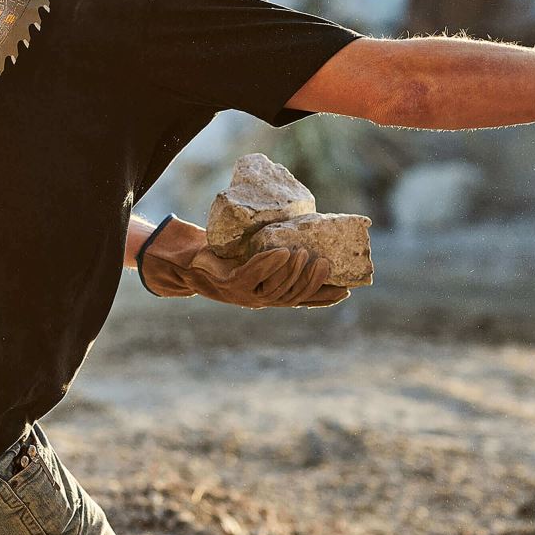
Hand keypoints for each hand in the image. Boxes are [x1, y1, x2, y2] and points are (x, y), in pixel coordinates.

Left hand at [139, 217, 350, 307]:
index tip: (346, 291)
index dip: (323, 298)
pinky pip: (253, 274)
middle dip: (311, 281)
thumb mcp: (253, 257)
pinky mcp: (229, 284)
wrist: (188, 262)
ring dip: (292, 270)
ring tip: (304, 253)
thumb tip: (302, 235)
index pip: (301, 300)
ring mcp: (243, 295)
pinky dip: (269, 263)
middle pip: (292, 296)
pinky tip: (280, 251)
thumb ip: (274, 256)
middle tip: (324, 262)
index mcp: (267, 295)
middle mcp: (258, 300)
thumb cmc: (223, 257)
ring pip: (275, 288)